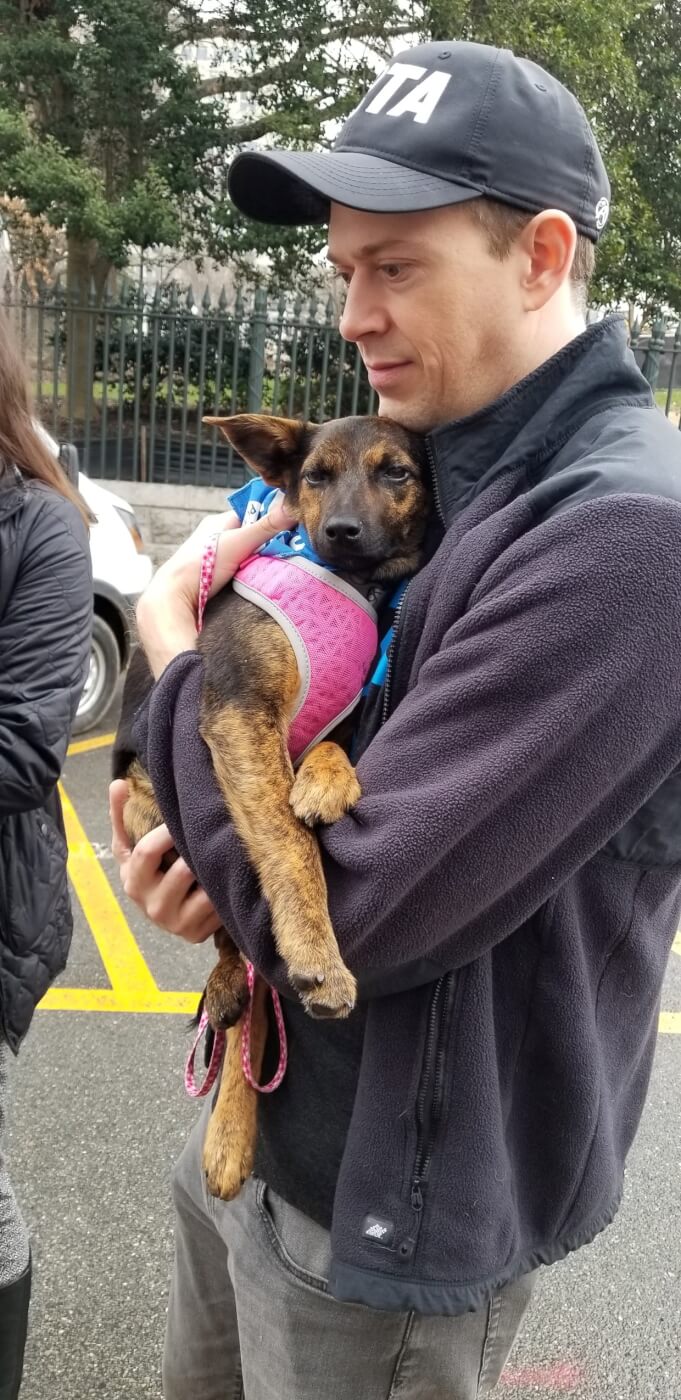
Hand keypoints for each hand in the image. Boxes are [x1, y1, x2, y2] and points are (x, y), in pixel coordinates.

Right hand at [109, 779, 221, 943]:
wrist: (162, 912)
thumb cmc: (148, 871)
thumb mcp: (130, 846)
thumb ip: (121, 815)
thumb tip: (117, 783)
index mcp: (132, 881)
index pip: (147, 851)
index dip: (167, 831)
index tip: (182, 816)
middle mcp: (152, 907)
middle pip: (183, 871)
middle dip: (198, 851)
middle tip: (212, 835)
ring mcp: (175, 924)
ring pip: (206, 889)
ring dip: (215, 870)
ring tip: (222, 853)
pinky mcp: (197, 935)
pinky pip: (219, 905)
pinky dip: (224, 888)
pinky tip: (225, 876)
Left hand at [137, 494, 297, 677]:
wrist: (175, 599)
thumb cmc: (200, 565)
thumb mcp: (238, 542)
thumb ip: (265, 526)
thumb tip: (290, 507)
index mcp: (219, 522)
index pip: (253, 513)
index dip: (271, 519)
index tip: (292, 528)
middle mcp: (217, 538)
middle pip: (253, 536)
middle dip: (269, 544)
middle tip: (290, 551)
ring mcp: (217, 560)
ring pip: (248, 556)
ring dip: (261, 562)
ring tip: (279, 567)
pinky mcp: (218, 578)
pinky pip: (242, 572)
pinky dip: (251, 576)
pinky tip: (261, 581)